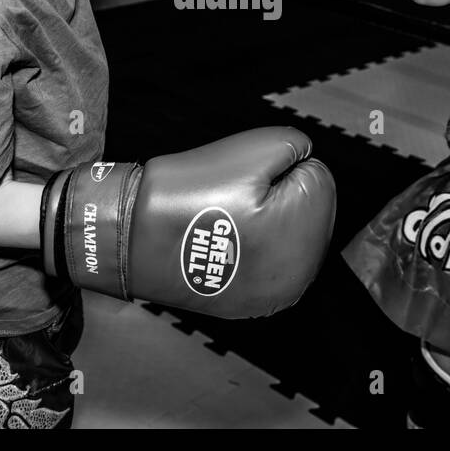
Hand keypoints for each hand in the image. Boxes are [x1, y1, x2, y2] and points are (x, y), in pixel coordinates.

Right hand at [40, 128, 335, 318]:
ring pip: (292, 234)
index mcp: (305, 234)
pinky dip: (256, 246)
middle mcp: (301, 275)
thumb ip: (295, 147)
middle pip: (310, 209)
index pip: (318, 176)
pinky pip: (271, 260)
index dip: (281, 165)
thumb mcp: (250, 149)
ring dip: (270, 220)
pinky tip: (225, 240)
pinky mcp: (253, 303)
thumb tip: (307, 161)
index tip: (243, 176)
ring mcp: (277, 295)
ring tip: (226, 218)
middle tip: (232, 196)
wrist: (131, 238)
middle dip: (280, 195)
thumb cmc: (189, 193)